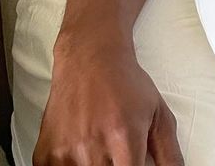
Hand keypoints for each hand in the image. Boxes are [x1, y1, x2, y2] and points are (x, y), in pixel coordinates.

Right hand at [33, 33, 183, 165]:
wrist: (89, 58)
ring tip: (100, 146)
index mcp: (124, 136)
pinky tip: (82, 151)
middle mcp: (92, 145)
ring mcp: (65, 152)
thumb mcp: (159, 114)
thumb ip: (169, 154)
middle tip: (117, 152)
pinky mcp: (44, 155)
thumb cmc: (126, 84)